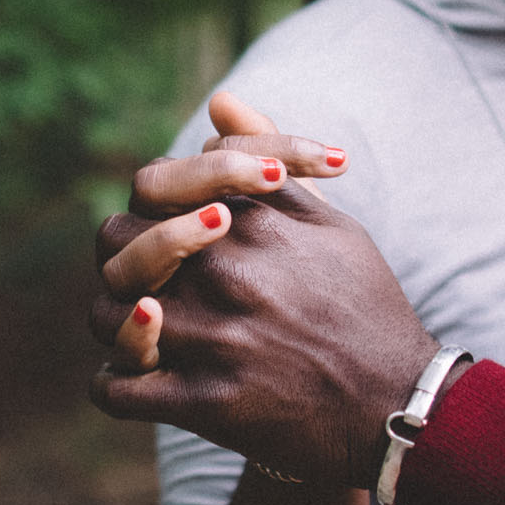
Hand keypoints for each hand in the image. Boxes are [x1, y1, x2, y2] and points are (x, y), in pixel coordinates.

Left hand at [90, 183, 438, 487]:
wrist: (398, 401)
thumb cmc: (363, 306)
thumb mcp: (330, 223)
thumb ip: (270, 159)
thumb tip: (219, 100)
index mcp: (251, 221)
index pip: (151, 186)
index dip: (152, 207)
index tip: (170, 227)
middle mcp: (225, 272)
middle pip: (115, 242)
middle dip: (124, 256)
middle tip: (147, 278)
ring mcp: (212, 339)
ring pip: (106, 315)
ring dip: (117, 322)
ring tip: (147, 329)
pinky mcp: (206, 404)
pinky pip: (116, 389)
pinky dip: (114, 384)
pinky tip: (139, 379)